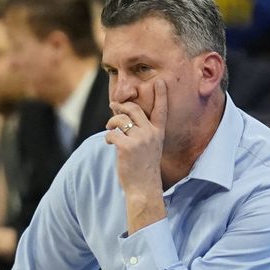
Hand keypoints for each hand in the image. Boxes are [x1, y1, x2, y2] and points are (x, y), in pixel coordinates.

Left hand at [105, 78, 167, 195]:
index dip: (160, 95)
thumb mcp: (149, 147)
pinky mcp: (127, 146)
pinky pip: (112, 133)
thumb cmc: (144, 168)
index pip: (161, 110)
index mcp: (158, 133)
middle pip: (134, 109)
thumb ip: (142, 132)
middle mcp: (150, 133)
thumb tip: (123, 118)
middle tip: (113, 106)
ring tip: (109, 128)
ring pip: (120, 120)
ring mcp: (140, 139)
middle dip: (121, 106)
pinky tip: (110, 143)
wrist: (144, 187)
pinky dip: (108, 137)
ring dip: (112, 122)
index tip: (160, 81)